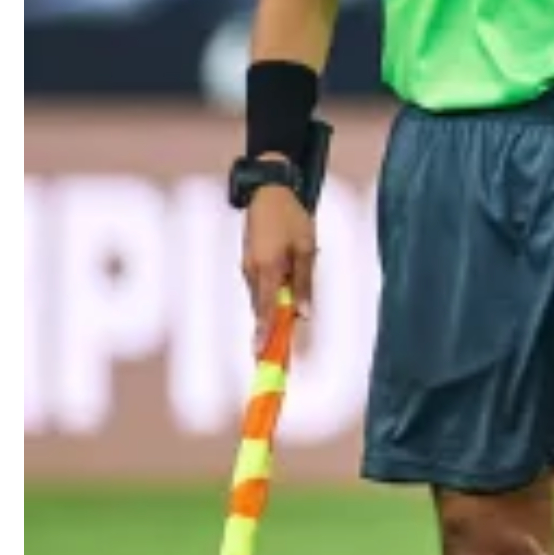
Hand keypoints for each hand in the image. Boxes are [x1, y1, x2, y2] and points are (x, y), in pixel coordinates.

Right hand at [238, 183, 315, 345]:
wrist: (269, 193)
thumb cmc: (292, 218)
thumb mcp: (306, 250)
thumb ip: (304, 283)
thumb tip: (303, 315)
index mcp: (267, 268)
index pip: (267, 310)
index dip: (265, 334)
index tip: (260, 354)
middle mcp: (252, 272)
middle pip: (262, 310)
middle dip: (266, 334)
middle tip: (267, 361)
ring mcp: (247, 269)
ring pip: (262, 300)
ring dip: (271, 317)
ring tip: (275, 343)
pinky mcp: (249, 265)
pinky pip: (261, 290)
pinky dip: (270, 301)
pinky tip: (282, 304)